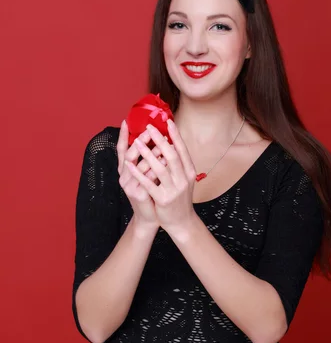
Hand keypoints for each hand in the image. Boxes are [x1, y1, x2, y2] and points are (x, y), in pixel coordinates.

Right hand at [117, 120, 166, 230]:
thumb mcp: (148, 173)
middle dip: (141, 141)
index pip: (121, 149)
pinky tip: (167, 161)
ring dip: (153, 153)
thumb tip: (158, 140)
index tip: (126, 120)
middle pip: (130, 154)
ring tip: (164, 143)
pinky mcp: (137, 194)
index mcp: (125, 170)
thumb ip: (149, 159)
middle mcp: (124, 176)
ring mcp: (129, 186)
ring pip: (140, 165)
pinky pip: (148, 178)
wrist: (151, 216)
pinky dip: (158, 168)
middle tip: (151, 130)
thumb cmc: (151, 192)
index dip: (122, 135)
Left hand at [123, 120, 197, 234]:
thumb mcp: (185, 179)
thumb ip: (180, 164)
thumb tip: (171, 143)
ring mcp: (173, 190)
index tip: (169, 122)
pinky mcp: (162, 199)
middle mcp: (184, 180)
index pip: (183, 150)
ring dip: (147, 154)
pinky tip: (128, 165)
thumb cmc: (180, 197)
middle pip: (171, 156)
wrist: (182, 221)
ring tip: (137, 142)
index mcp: (190, 172)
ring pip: (159, 168)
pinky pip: (148, 184)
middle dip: (159, 140)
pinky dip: (137, 173)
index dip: (176, 135)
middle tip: (149, 127)